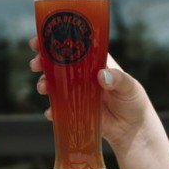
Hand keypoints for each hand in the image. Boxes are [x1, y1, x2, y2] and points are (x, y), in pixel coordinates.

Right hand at [28, 40, 151, 147]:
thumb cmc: (133, 101)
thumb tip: (102, 75)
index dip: (57, 40)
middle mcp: (83, 75)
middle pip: (59, 63)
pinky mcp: (75, 110)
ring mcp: (77, 92)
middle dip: (44, 61)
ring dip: (45, 83)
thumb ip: (118, 79)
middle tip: (35, 64)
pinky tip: (51, 112)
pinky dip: (52, 110)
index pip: (74, 46)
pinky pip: (59, 108)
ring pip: (55, 84)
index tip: (41, 40)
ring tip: (43, 87)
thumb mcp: (130, 86)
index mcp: (95, 62)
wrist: (133, 129)